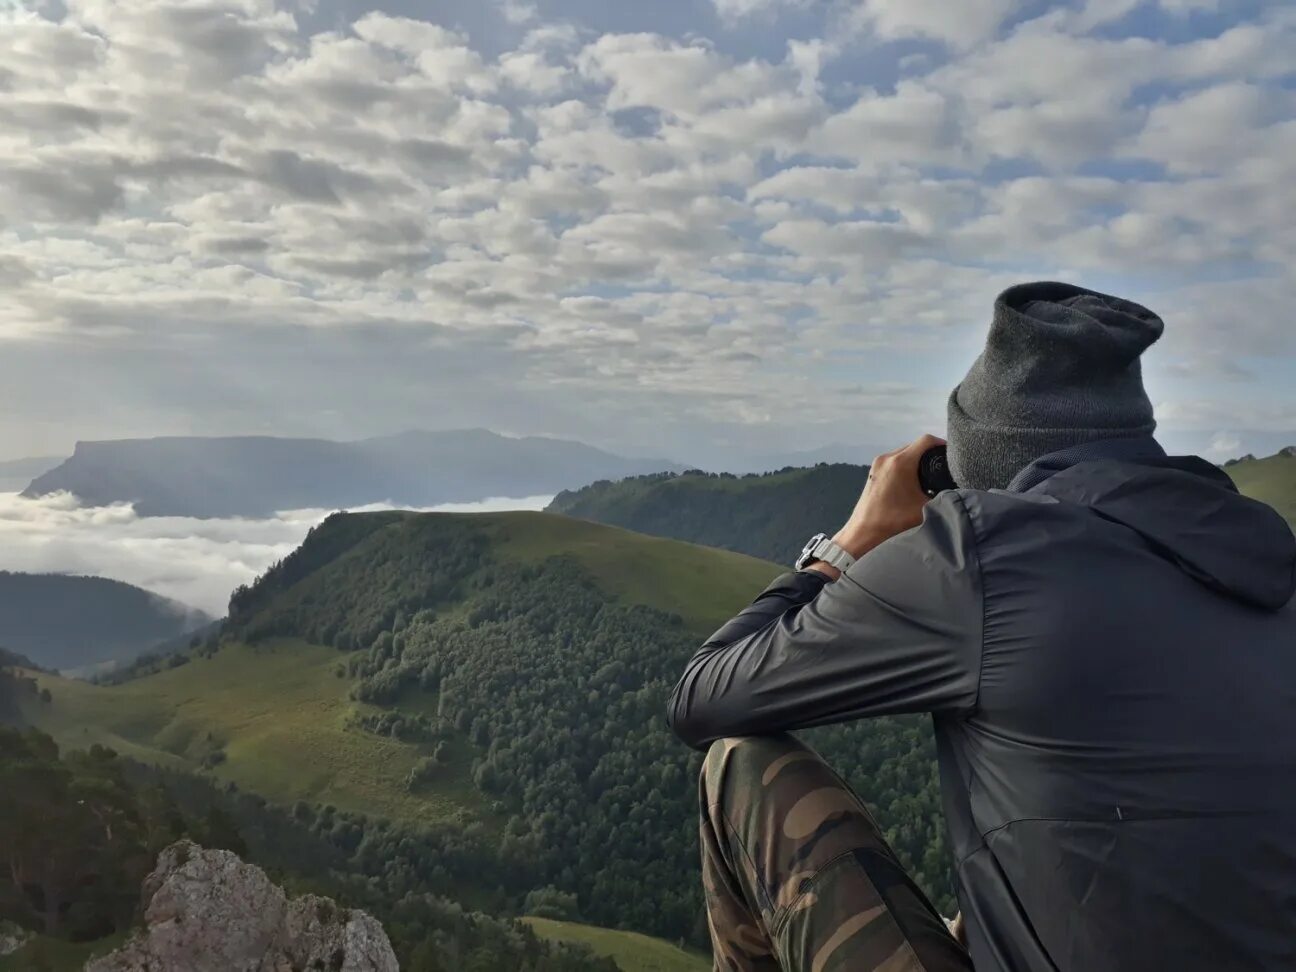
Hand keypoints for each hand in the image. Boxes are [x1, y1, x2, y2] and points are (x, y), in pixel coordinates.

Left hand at [806, 434, 944, 579]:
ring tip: (932, 473)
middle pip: (915, 445)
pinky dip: (906, 465)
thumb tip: (958, 492)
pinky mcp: (873, 472)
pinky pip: (894, 460)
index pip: (927, 440)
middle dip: (931, 453)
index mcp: (900, 463)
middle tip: (945, 466)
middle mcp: (887, 458)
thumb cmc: (893, 523)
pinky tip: (915, 480)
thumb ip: (942, 497)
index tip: (954, 455)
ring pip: (904, 452)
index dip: (943, 444)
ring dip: (918, 459)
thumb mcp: (925, 509)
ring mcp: (878, 464)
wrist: (863, 533)